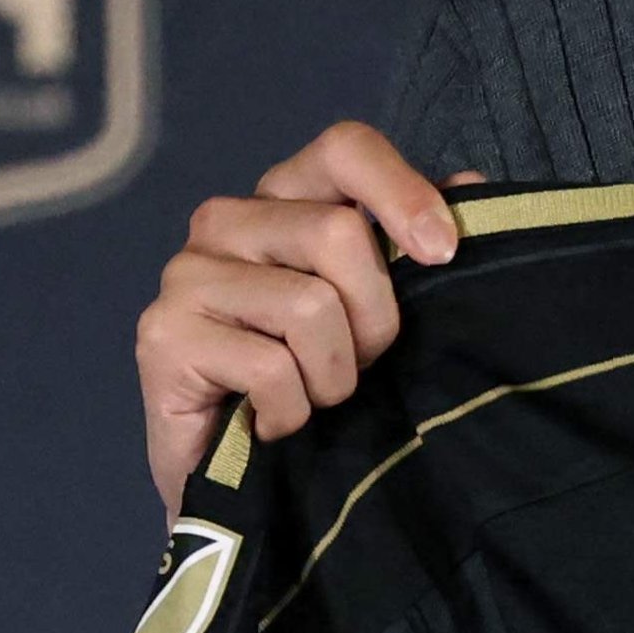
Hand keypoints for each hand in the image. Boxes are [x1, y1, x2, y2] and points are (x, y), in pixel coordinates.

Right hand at [135, 120, 478, 516]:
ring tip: (311, 398)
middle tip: (359, 365)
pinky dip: (292, 412)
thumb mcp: (379, 313)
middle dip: (375, 319)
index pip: (344, 148)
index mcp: (282, 198)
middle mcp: (226, 220)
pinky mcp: (163, 335)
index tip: (443, 253)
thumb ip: (417, 246)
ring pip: (310, 306)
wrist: (245, 485)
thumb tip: (470, 185)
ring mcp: (186, 275)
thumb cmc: (318, 385)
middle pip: (338, 233)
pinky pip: (271, 368)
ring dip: (333, 376)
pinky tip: (270, 424)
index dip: (403, 191)